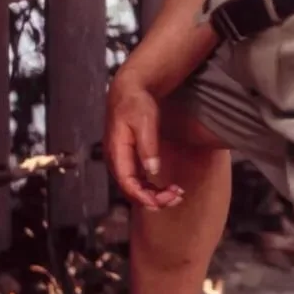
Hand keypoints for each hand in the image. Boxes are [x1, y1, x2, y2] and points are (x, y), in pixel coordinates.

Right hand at [104, 73, 184, 210]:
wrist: (130, 90)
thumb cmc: (136, 103)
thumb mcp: (144, 122)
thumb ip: (147, 147)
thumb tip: (152, 171)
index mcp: (116, 153)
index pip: (127, 183)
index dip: (143, 197)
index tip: (160, 202)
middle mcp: (117, 161)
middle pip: (132, 190)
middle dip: (153, 198)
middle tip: (176, 197)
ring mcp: (123, 161)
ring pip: (137, 187)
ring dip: (155, 195)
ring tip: (177, 195)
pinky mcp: (131, 159)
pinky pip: (140, 180)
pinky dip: (153, 187)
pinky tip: (169, 188)